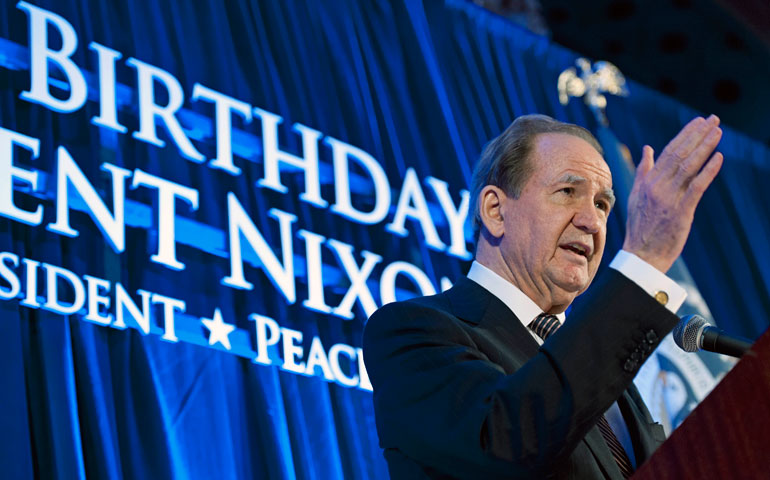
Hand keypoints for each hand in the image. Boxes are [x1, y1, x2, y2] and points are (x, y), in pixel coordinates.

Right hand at [623, 115, 722, 272]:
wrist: (641, 254)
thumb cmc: (640, 226)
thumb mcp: (636, 195)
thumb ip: (643, 171)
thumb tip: (647, 148)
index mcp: (647, 182)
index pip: (669, 151)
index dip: (685, 135)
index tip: (699, 121)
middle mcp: (657, 187)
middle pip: (680, 154)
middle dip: (698, 135)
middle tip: (714, 119)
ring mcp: (669, 199)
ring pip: (689, 166)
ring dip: (705, 147)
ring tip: (718, 132)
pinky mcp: (681, 212)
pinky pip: (696, 187)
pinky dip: (708, 171)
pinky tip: (719, 158)